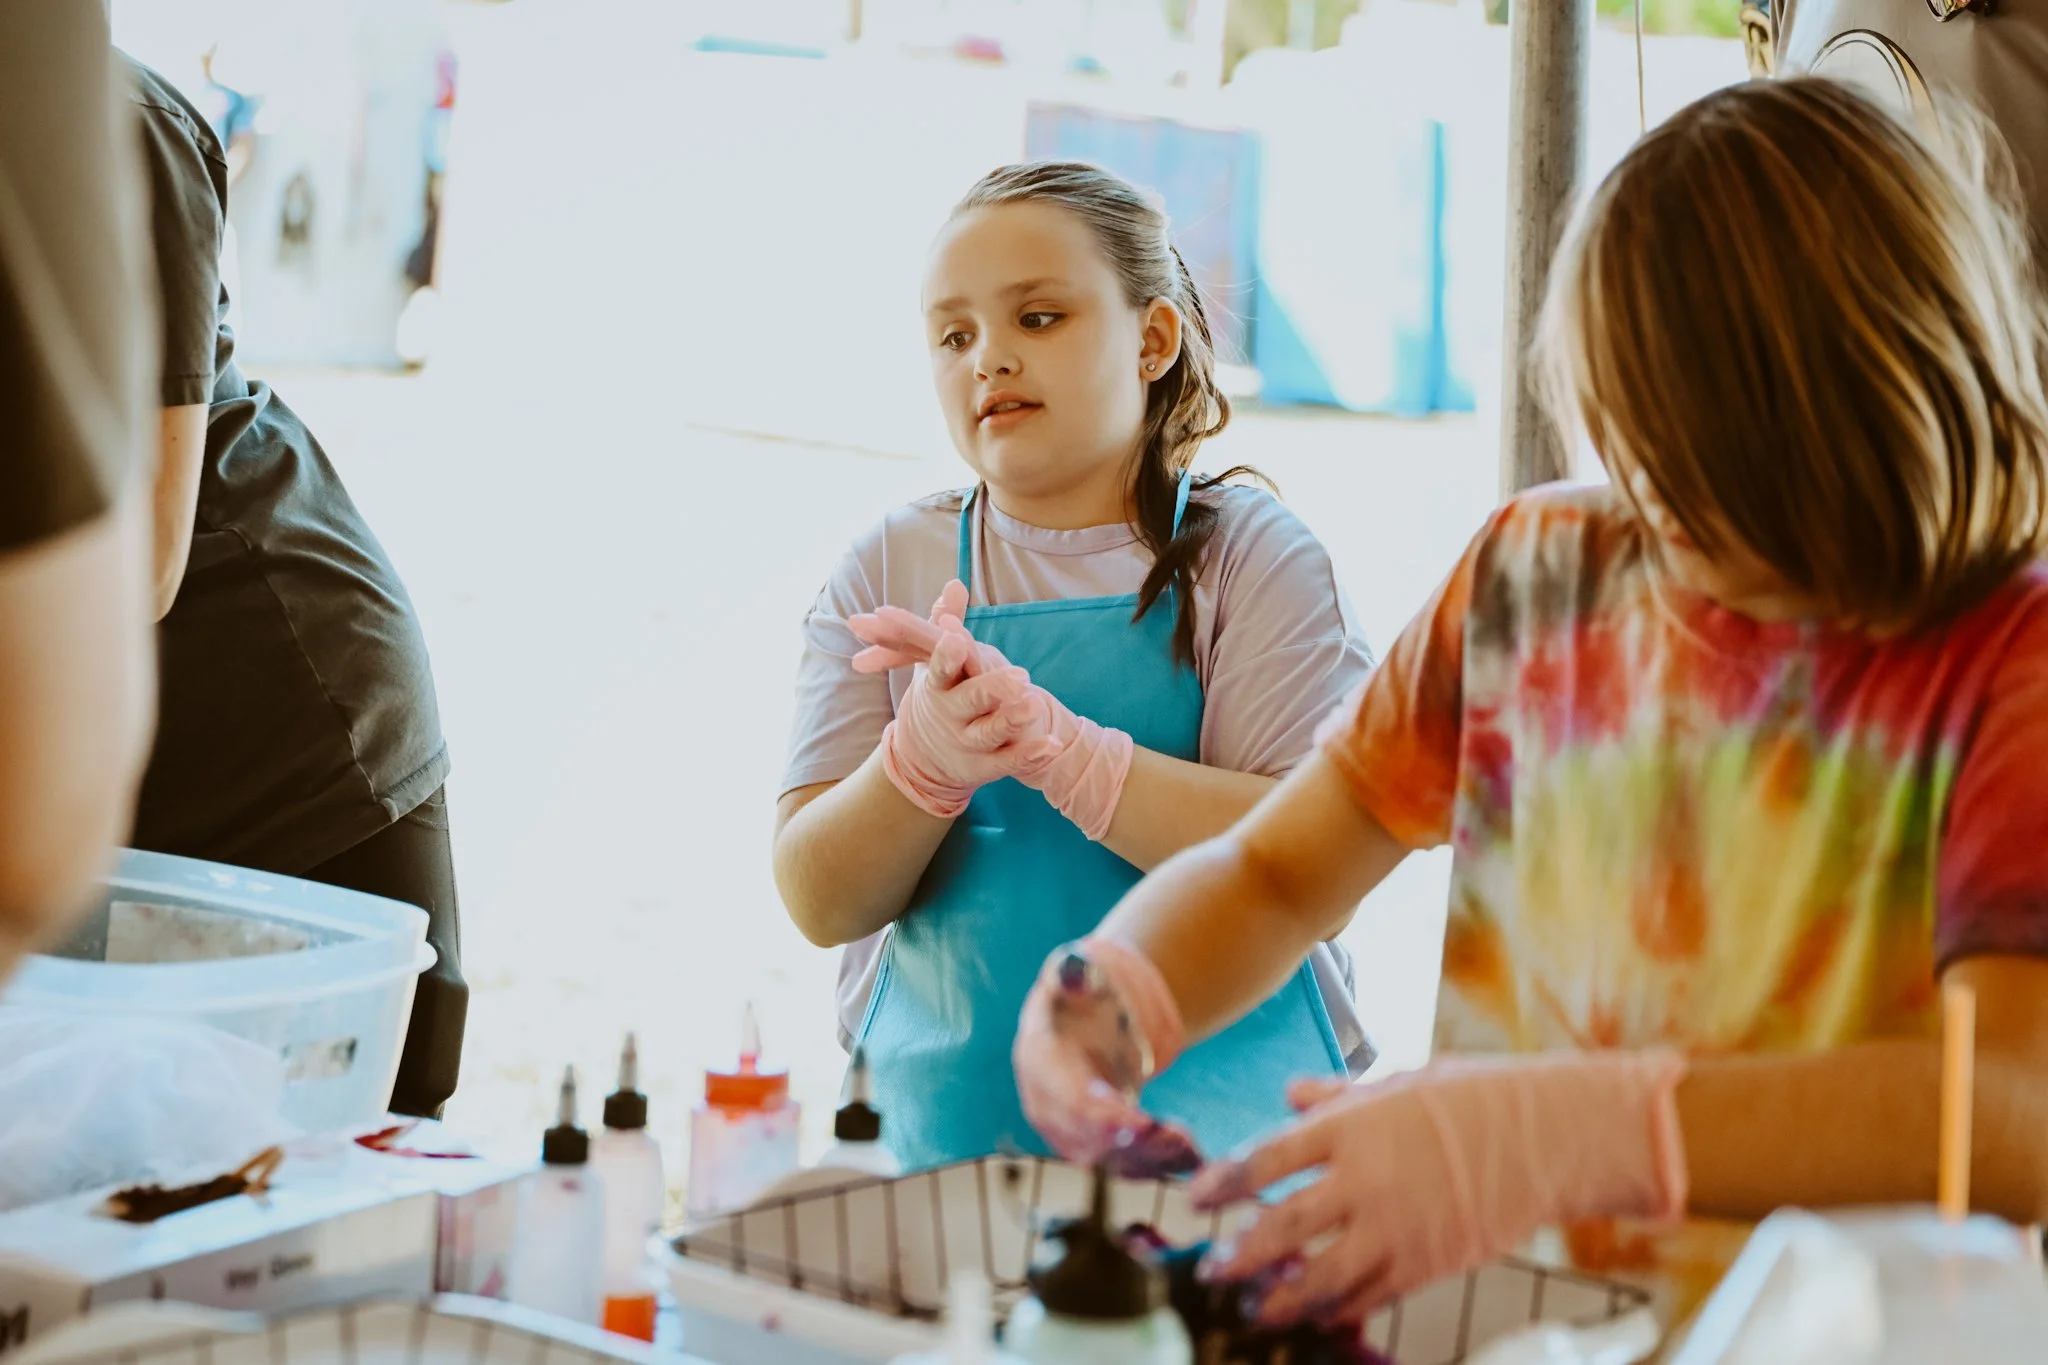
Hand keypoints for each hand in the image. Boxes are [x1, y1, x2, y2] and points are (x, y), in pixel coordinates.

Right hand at [850, 580, 1134, 841]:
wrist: (928, 757)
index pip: (939, 670)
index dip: (947, 655)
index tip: (957, 637)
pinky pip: (1010, 761)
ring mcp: (968, 742)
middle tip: (1019, 675)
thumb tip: (955, 584)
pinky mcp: (986, 766)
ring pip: (990, 733)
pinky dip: (1031, 754)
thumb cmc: (942, 694)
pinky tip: (1053, 745)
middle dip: (991, 689)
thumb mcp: (936, 661)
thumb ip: (945, 621)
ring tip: (1035, 704)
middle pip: (968, 701)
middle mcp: (950, 715)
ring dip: (1012, 719)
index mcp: (938, 687)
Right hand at [1013, 937, 1201, 1176]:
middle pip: (1086, 1139)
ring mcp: (1068, 1127)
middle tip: (1176, 1140)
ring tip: (1190, 1149)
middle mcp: (1046, 1102)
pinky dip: (1157, 1164)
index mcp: (1038, 1058)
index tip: (1141, 1123)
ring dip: (1150, 1158)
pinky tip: (1190, 1158)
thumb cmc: (1084, 986)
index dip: (1102, 1116)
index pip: (1066, 1099)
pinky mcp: (1094, 1141)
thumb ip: (1073, 973)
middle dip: (1133, 1145)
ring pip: (1107, 1160)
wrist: (1088, 1011)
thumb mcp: (1077, 971)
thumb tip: (1073, 971)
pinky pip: (1124, 1163)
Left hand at [1186, 1052, 1688, 1328]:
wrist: (1551, 1136)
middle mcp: (1366, 1181)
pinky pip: (1367, 1296)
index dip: (1224, 1182)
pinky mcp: (1426, 1264)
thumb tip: (1288, 1093)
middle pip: (1282, 1226)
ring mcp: (1397, 1228)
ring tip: (1252, 1305)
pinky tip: (1313, 1311)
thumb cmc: (1474, 1097)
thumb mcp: (1399, 1081)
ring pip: (1320, 1276)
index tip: (1195, 1198)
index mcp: (1352, 1127)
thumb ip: (1337, 1094)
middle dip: (1237, 1253)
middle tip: (1207, 1268)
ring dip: (1279, 1295)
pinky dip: (1334, 1308)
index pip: (1267, 1158)